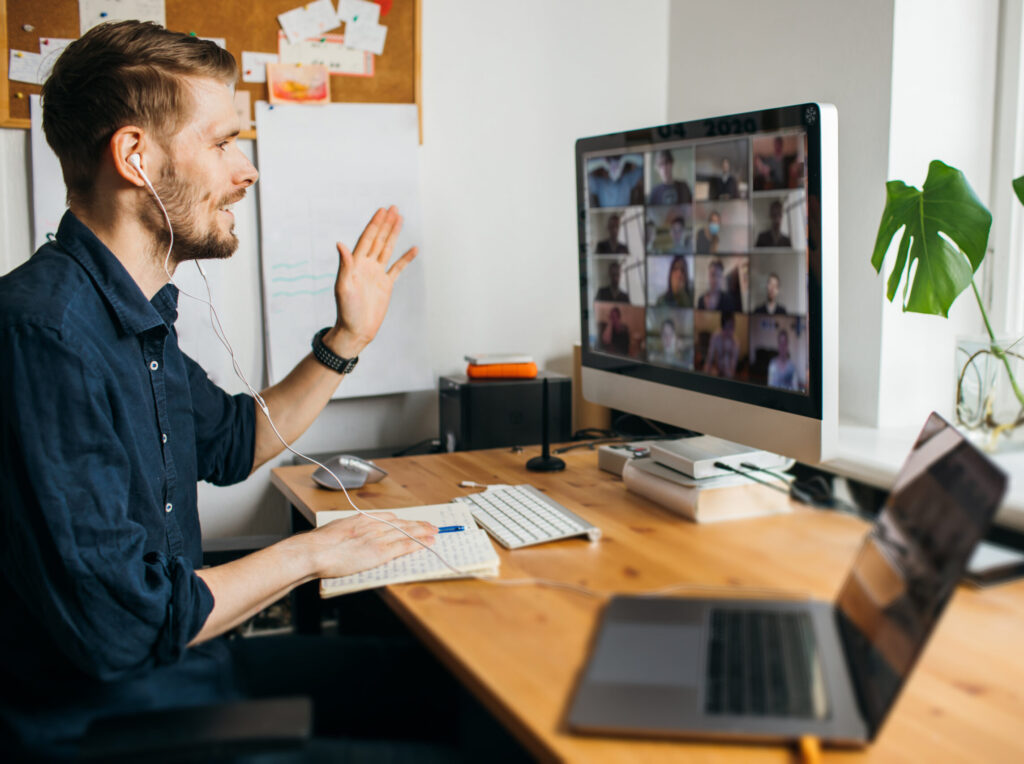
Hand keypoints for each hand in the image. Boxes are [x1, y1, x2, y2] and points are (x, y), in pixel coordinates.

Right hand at [305, 512, 436, 578]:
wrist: (315, 551)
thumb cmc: (319, 544)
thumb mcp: (336, 530)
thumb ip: (348, 531)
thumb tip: (350, 534)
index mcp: (362, 519)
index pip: (389, 517)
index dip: (403, 520)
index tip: (411, 521)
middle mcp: (374, 525)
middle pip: (402, 523)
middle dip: (418, 524)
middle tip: (431, 525)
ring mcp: (378, 538)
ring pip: (407, 532)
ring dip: (423, 532)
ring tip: (435, 532)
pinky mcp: (380, 552)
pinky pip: (404, 547)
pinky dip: (418, 544)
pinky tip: (428, 543)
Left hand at [325, 206, 417, 358]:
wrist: (356, 330)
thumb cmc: (346, 311)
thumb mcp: (343, 287)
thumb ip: (344, 265)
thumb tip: (340, 244)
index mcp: (356, 264)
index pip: (367, 238)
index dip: (374, 224)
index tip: (382, 211)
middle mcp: (367, 265)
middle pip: (378, 239)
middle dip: (385, 223)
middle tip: (393, 208)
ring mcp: (377, 274)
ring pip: (387, 249)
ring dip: (393, 234)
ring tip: (400, 219)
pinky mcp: (386, 285)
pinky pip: (398, 268)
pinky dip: (405, 258)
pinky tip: (413, 249)